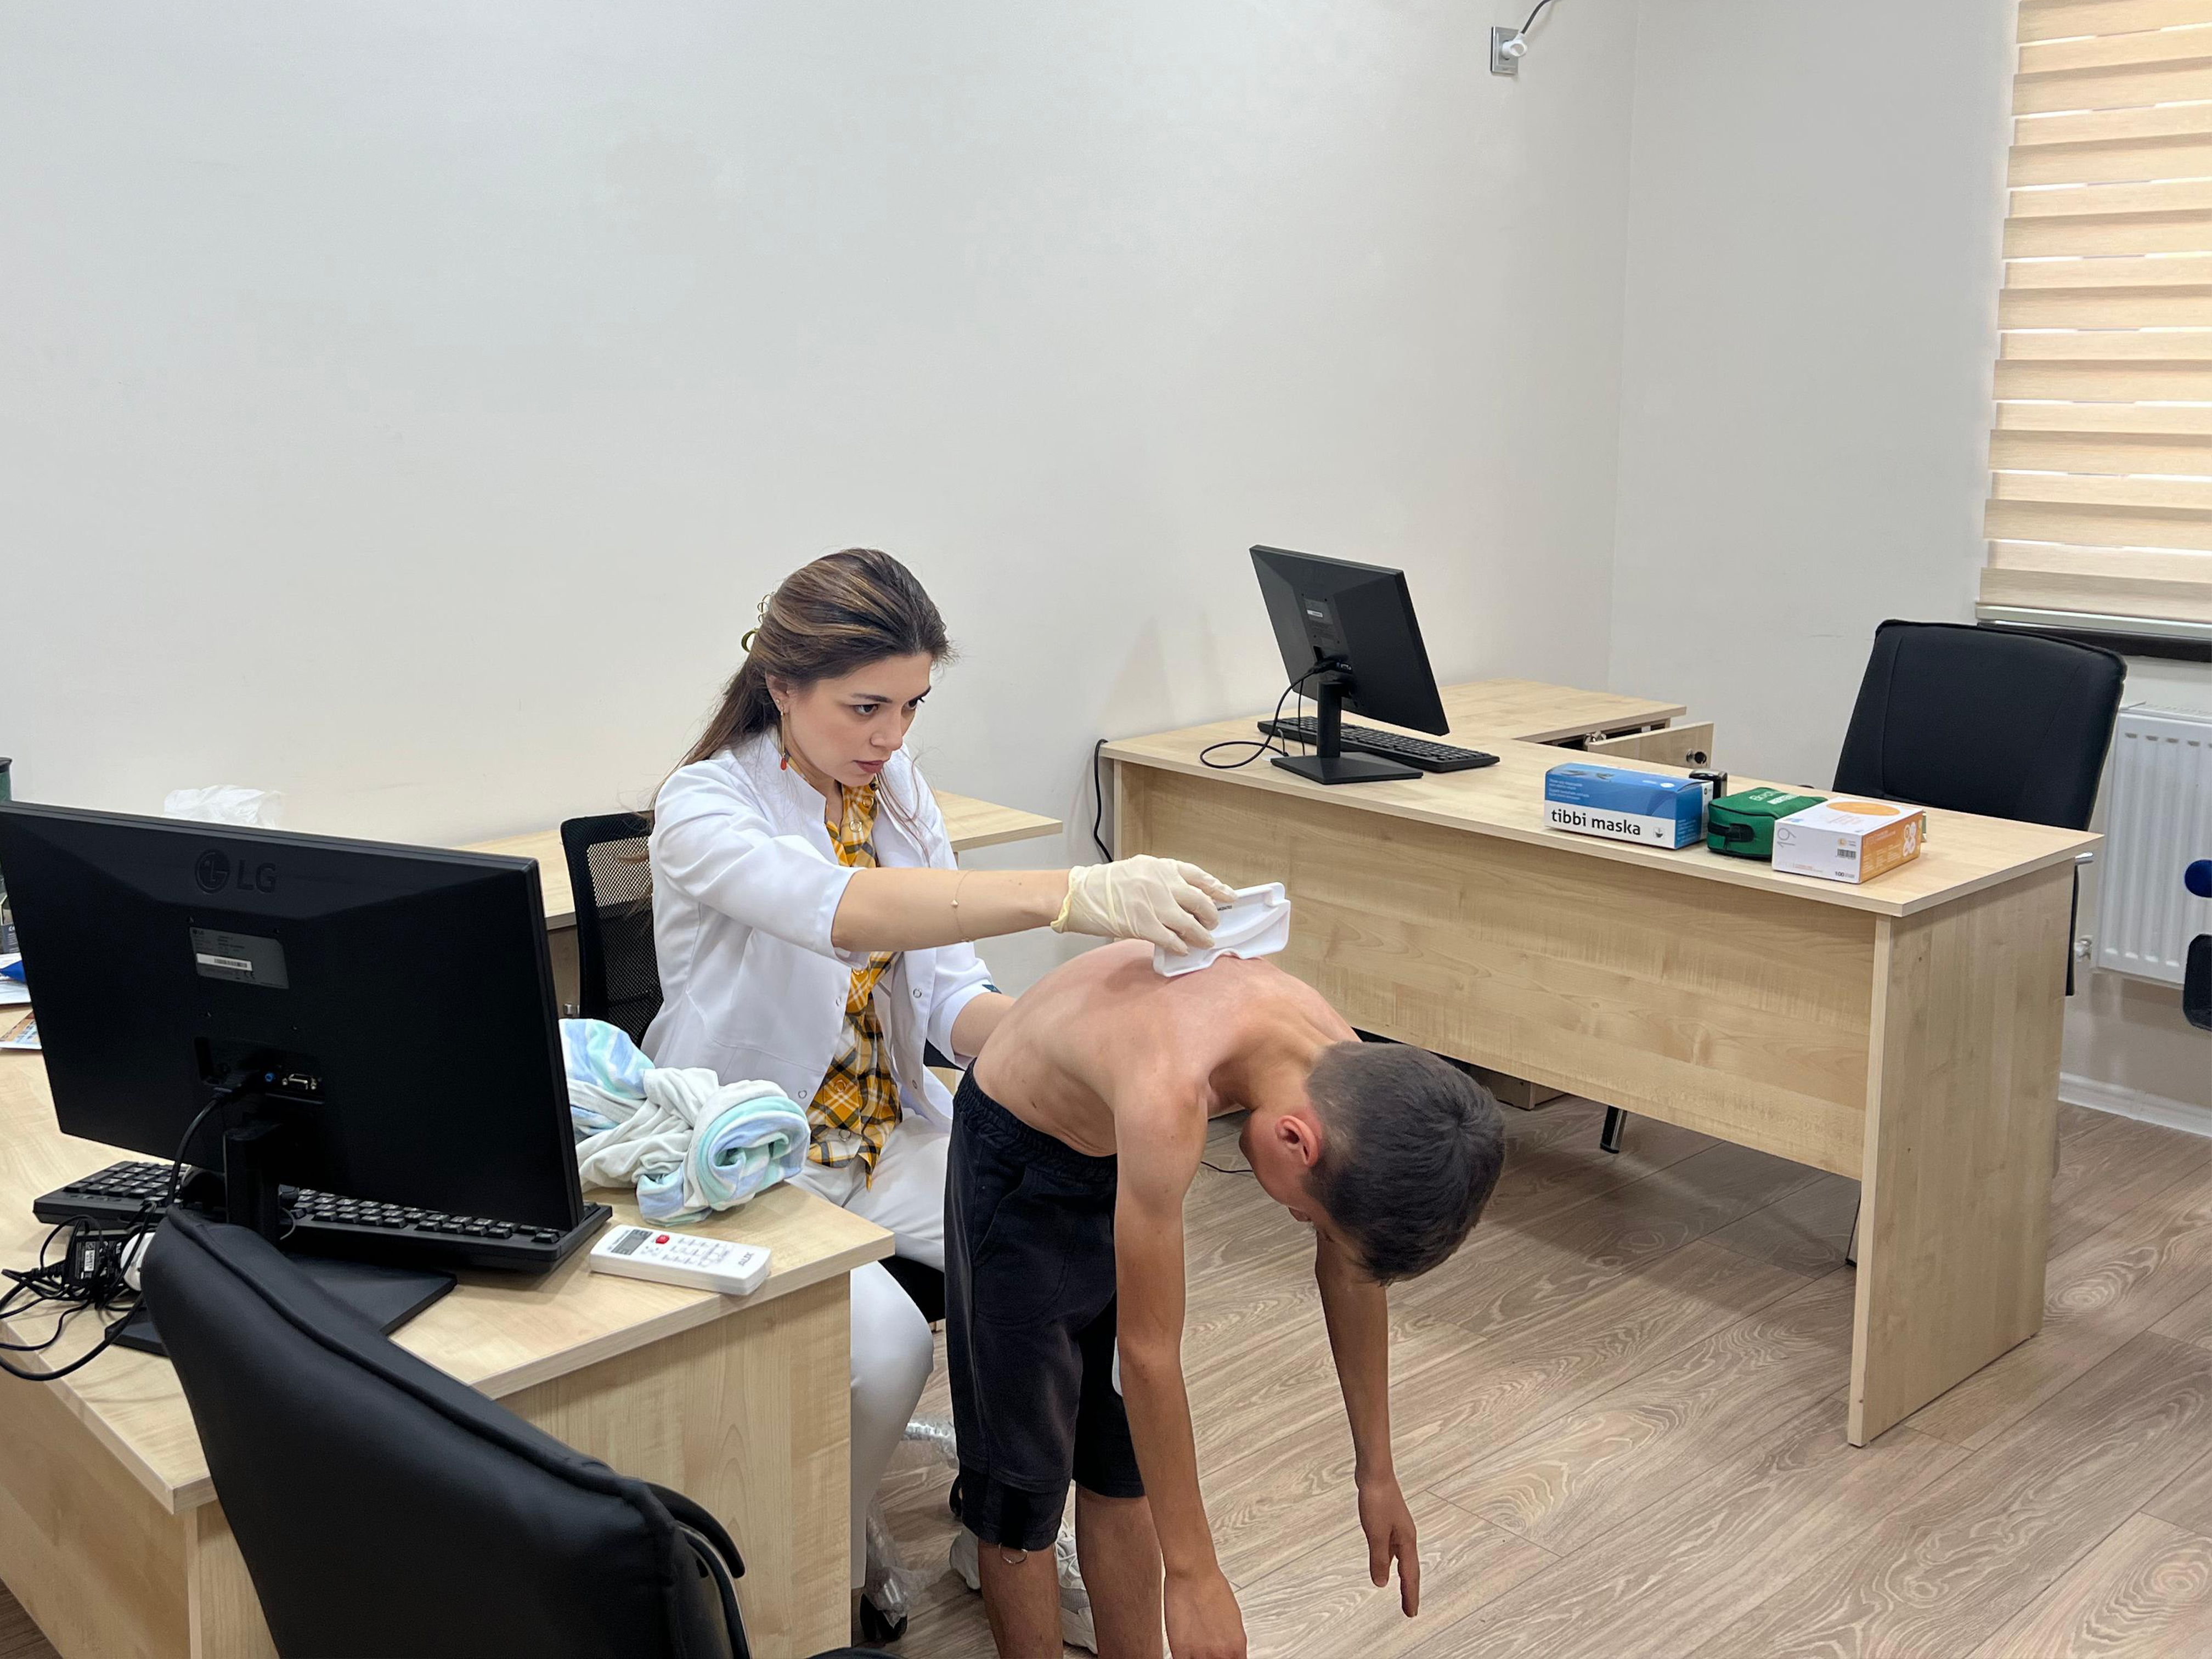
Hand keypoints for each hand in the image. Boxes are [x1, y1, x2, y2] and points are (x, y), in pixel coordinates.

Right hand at [1055, 856, 1237, 954]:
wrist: (1079, 895)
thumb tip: (1186, 897)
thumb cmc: (1106, 884)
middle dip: (1212, 916)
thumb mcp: (1139, 870)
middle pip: (1201, 901)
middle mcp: (1161, 883)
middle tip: (1213, 924)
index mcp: (1161, 867)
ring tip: (1205, 941)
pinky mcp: (1143, 925)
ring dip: (1201, 935)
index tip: (1229, 896)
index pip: (1199, 876)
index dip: (1218, 888)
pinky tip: (1182, 949)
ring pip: (1191, 923)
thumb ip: (1163, 880)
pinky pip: (1172, 939)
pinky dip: (1181, 946)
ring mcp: (1153, 905)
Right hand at [1165, 1566, 1246, 1658]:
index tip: (1224, 1657)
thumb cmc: (1212, 1587)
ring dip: (1199, 1658)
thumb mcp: (1233, 1619)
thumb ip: (1230, 1641)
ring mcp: (1200, 1654)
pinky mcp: (1180, 1651)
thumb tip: (1227, 1652)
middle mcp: (1221, 1654)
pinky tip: (1186, 1652)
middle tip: (1208, 1651)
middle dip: (1214, 1658)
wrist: (1193, 1574)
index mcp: (1237, 1647)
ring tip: (1197, 1649)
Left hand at [1358, 1476, 1420, 1616]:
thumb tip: (1381, 1584)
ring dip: (1402, 1576)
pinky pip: (1393, 1549)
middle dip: (1409, 1590)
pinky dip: (1391, 1560)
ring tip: (1401, 1590)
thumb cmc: (1377, 1501)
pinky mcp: (1389, 1522)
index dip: (1410, 1595)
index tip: (1411, 1613)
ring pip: (1402, 1559)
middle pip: (1409, 1569)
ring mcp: (1398, 1529)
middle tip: (1409, 1609)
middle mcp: (1406, 1537)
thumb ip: (1378, 1559)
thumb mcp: (1376, 1534)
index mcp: (1407, 1541)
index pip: (1410, 1576)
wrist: (1374, 1474)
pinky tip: (1385, 1562)